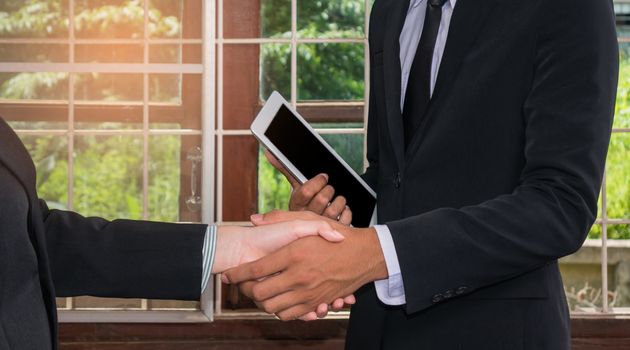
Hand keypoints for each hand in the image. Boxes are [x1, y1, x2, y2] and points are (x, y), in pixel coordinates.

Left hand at [224, 219, 387, 320]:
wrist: (363, 254)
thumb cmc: (335, 235)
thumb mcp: (308, 220)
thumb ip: (280, 217)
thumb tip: (254, 220)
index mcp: (293, 253)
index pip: (254, 270)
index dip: (236, 275)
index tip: (227, 275)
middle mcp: (299, 276)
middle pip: (259, 293)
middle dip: (246, 290)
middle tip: (244, 285)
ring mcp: (308, 292)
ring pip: (272, 307)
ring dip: (262, 302)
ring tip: (260, 292)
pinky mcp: (316, 303)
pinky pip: (290, 315)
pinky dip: (280, 311)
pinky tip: (279, 300)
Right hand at [264, 150, 351, 223]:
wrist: (310, 229)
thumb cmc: (305, 203)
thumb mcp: (295, 188)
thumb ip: (285, 170)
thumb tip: (269, 153)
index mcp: (296, 205)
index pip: (306, 191)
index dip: (318, 182)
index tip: (323, 177)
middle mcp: (307, 217)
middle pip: (321, 199)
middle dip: (329, 190)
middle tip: (329, 189)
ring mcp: (320, 226)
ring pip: (335, 209)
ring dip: (340, 201)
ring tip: (337, 200)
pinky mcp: (334, 231)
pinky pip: (345, 219)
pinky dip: (347, 212)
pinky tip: (343, 210)